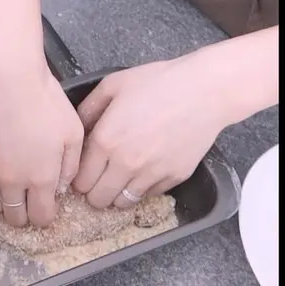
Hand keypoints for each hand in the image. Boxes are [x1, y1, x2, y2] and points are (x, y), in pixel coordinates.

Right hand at [0, 62, 83, 226]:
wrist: (6, 78)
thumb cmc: (45, 101)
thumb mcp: (73, 131)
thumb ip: (70, 165)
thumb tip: (62, 186)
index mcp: (40, 178)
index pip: (40, 217)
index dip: (45, 217)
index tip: (47, 207)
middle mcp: (11, 181)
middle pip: (14, 216)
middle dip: (23, 215)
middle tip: (28, 202)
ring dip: (3, 202)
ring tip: (9, 189)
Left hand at [72, 57, 230, 209]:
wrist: (205, 90)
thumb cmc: (158, 82)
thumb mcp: (113, 85)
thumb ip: (88, 109)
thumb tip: (79, 130)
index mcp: (105, 141)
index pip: (80, 181)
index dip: (79, 179)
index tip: (85, 172)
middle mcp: (125, 164)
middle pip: (98, 199)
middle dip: (94, 191)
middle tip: (100, 178)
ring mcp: (151, 174)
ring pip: (123, 203)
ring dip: (117, 193)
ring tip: (121, 177)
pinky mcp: (174, 178)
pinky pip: (149, 195)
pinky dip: (143, 188)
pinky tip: (145, 169)